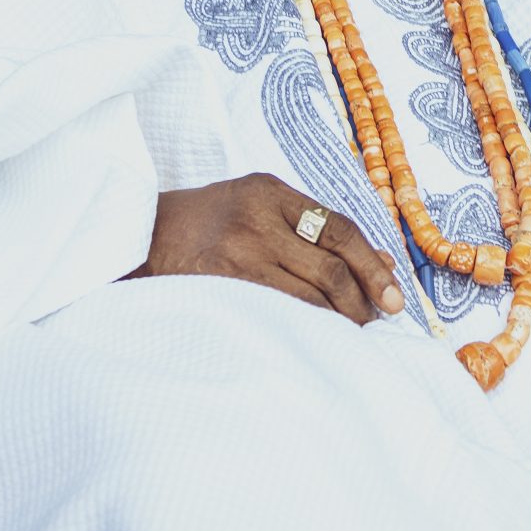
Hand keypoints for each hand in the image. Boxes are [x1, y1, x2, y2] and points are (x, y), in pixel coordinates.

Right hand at [129, 173, 403, 325]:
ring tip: (353, 333)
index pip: (339, 228)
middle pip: (329, 265)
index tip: (393, 294)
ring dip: (339, 320)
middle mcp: (256, 218)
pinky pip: (277, 312)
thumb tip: (380, 263)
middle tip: (379, 320)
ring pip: (308, 296)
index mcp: (270, 191)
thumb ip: (312, 228)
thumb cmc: (205, 224)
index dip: (371, 265)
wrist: (136, 236)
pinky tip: (317, 339)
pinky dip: (305, 328)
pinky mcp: (219, 284)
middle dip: (363, 299)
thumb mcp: (257, 207)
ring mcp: (237, 253)